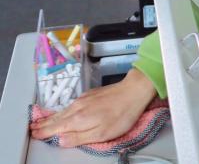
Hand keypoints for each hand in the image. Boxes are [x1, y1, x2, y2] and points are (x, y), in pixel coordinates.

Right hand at [30, 68, 156, 147]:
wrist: (134, 91)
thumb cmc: (121, 114)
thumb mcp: (102, 133)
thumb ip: (79, 138)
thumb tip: (61, 140)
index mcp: (78, 120)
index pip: (55, 128)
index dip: (44, 132)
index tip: (34, 134)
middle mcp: (77, 108)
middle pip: (56, 118)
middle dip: (44, 124)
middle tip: (32, 128)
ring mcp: (83, 99)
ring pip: (63, 110)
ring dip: (51, 117)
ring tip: (42, 121)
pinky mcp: (90, 94)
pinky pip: (71, 104)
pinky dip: (62, 110)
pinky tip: (62, 111)